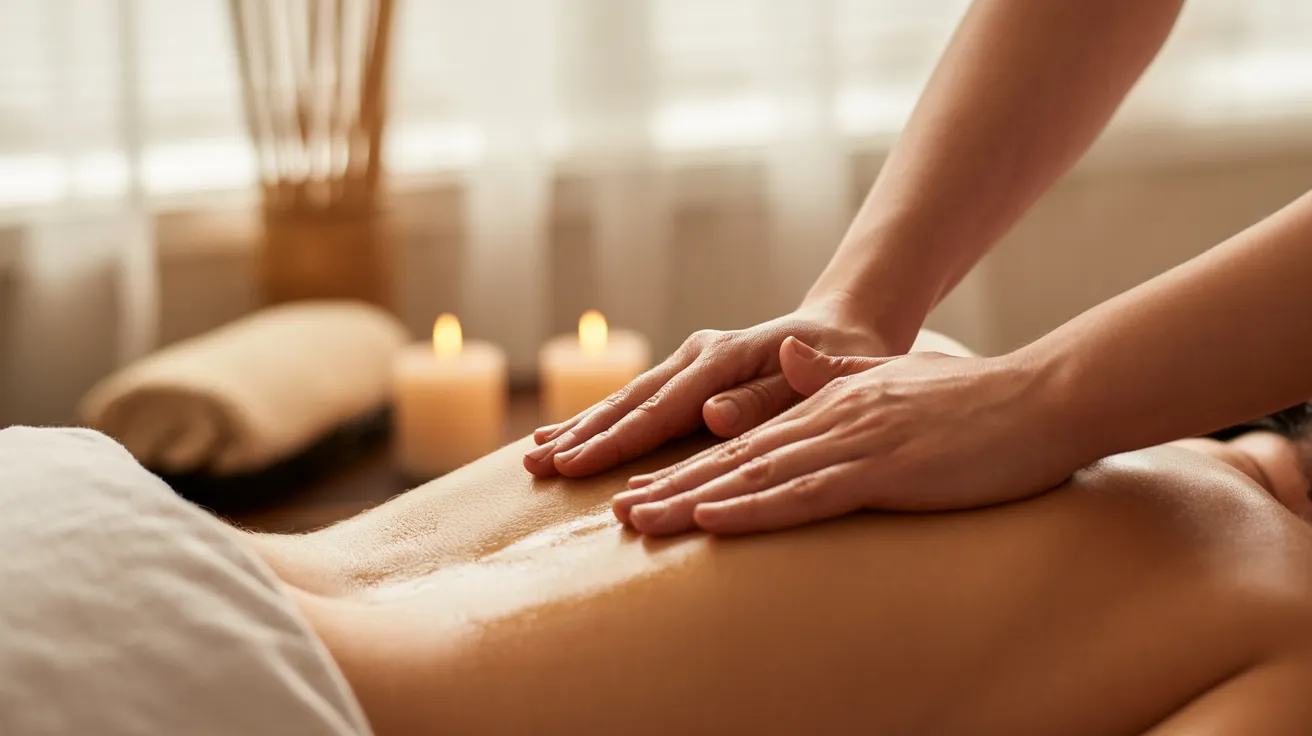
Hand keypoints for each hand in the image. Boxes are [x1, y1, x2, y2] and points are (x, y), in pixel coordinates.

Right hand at [524, 300, 893, 477]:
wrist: (844, 329)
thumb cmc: (843, 359)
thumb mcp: (822, 378)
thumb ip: (765, 398)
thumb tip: (710, 414)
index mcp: (727, 359)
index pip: (661, 408)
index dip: (617, 440)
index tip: (575, 464)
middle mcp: (700, 355)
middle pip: (631, 402)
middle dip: (581, 436)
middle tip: (536, 467)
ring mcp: (690, 361)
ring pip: (626, 399)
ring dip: (580, 429)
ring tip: (533, 456)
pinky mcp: (688, 372)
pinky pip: (637, 401)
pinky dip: (601, 420)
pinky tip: (566, 438)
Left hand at [612, 337, 1082, 534]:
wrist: (1045, 396)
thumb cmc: (978, 400)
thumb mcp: (898, 380)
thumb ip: (840, 373)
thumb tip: (792, 357)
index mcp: (830, 403)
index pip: (746, 441)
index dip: (691, 466)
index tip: (645, 485)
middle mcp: (829, 417)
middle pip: (734, 458)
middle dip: (671, 484)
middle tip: (617, 509)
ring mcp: (854, 441)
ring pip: (755, 475)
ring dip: (692, 499)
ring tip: (640, 520)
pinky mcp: (885, 468)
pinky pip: (806, 494)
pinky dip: (753, 508)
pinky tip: (711, 519)